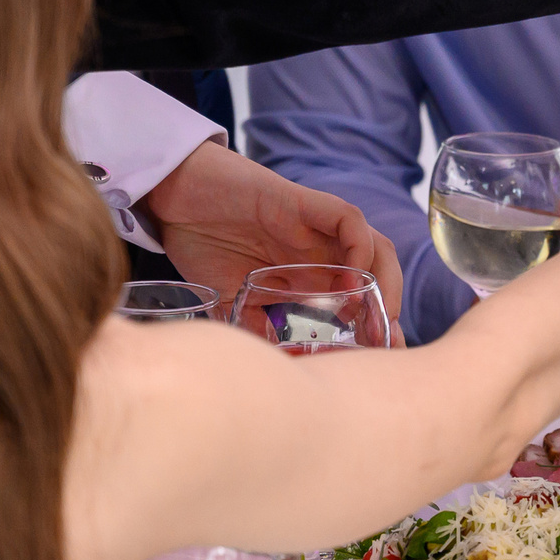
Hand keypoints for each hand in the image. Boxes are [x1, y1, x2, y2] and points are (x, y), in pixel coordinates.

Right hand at [139, 142, 406, 344]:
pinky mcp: (304, 203)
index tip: (378, 358)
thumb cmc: (199, 239)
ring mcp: (315, 227)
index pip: (359, 300)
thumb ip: (253, 324)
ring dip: (383, 281)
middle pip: (379, 274)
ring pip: (375, 247)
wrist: (171, 195)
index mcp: (306, 274)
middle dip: (389, 308)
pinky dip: (361, 247)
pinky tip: (348, 279)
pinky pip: (350, 220)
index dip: (374, 327)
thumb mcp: (227, 295)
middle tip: (381, 343)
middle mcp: (319, 251)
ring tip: (369, 315)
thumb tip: (274, 364)